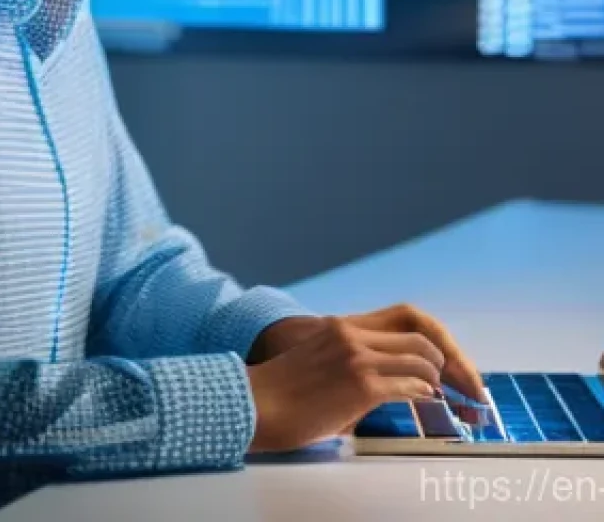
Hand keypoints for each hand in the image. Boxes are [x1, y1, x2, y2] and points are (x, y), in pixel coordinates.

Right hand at [250, 302, 486, 404]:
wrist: (256, 403)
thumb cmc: (281, 392)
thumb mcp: (318, 362)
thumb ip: (351, 364)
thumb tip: (386, 386)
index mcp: (341, 327)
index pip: (404, 318)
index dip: (434, 339)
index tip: (449, 360)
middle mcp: (351, 335)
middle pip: (419, 337)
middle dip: (449, 362)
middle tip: (464, 385)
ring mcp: (356, 358)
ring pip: (419, 359)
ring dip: (437, 380)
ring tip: (445, 396)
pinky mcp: (360, 385)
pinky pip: (409, 385)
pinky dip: (423, 394)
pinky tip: (427, 402)